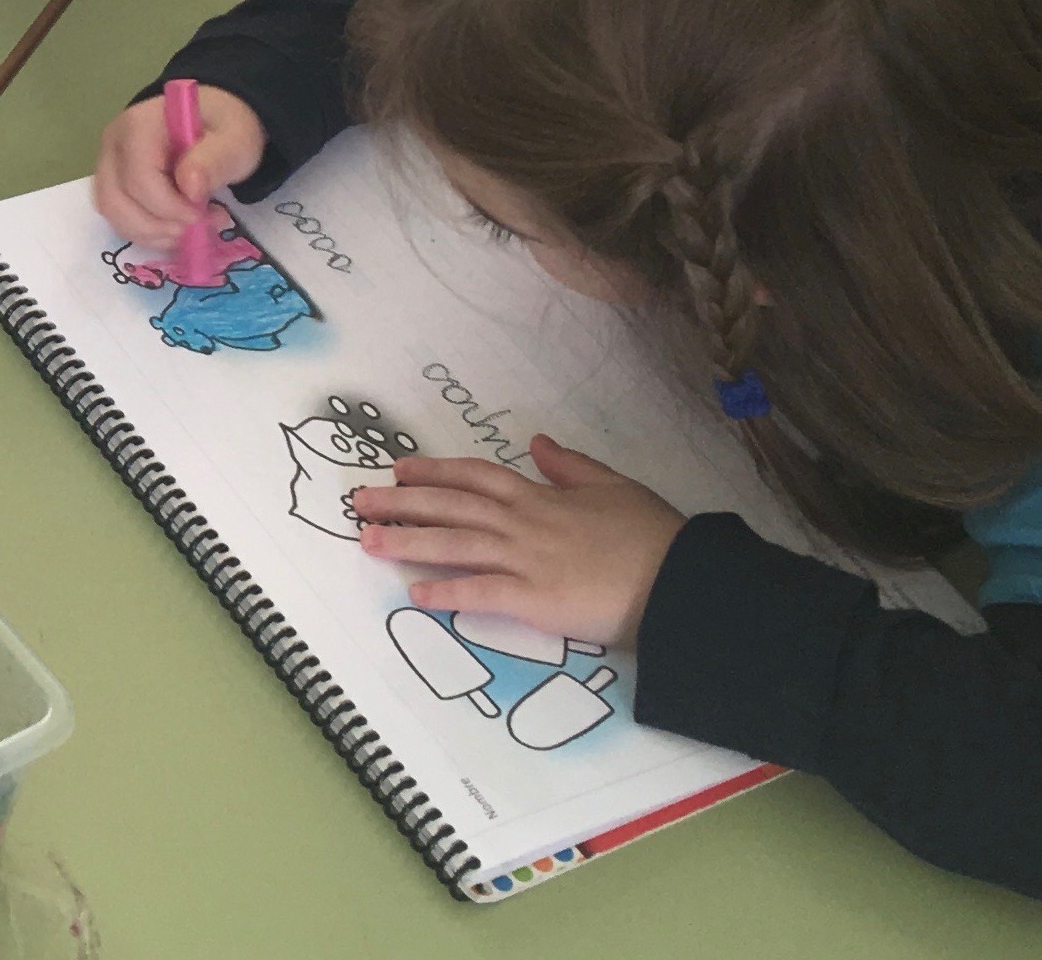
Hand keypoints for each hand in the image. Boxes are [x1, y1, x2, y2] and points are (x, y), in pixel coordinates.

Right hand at [93, 85, 267, 246]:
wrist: (213, 125)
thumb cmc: (222, 129)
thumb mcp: (235, 140)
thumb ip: (215, 161)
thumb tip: (189, 188)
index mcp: (140, 124)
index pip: (139, 176)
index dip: (168, 205)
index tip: (201, 214)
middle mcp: (115, 142)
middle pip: (117, 199)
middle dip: (159, 225)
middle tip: (198, 227)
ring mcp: (109, 163)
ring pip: (114, 213)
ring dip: (152, 233)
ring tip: (189, 230)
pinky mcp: (112, 183)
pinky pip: (118, 218)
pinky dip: (146, 233)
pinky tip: (175, 229)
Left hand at [351, 434, 686, 647]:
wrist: (681, 581)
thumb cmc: (654, 536)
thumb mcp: (614, 486)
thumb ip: (571, 466)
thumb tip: (537, 442)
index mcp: (543, 497)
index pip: (477, 477)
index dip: (436, 472)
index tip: (400, 469)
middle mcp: (525, 523)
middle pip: (452, 506)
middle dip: (403, 502)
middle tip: (360, 501)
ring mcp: (527, 561)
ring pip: (455, 544)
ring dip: (408, 542)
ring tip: (368, 541)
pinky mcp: (535, 600)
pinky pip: (481, 593)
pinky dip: (446, 592)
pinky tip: (415, 594)